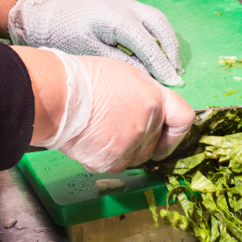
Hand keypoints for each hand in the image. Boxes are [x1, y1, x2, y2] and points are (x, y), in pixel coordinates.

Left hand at [8, 0, 183, 86]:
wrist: (45, 17)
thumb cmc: (63, 38)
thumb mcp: (92, 55)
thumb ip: (122, 63)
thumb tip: (148, 75)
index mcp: (116, 18)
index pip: (148, 44)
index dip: (162, 65)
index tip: (173, 82)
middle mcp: (124, 6)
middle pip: (159, 25)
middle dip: (171, 50)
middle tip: (176, 73)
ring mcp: (124, 3)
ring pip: (156, 20)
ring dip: (166, 42)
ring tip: (170, 64)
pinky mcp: (121, 6)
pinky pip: (147, 19)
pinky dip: (156, 36)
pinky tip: (156, 53)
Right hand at [13, 46, 194, 172]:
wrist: (57, 95)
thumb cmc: (85, 80)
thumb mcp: (127, 76)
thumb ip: (147, 97)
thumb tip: (154, 114)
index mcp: (154, 99)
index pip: (183, 119)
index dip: (176, 129)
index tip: (167, 132)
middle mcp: (147, 125)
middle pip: (156, 144)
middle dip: (143, 138)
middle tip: (117, 123)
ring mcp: (130, 146)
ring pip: (137, 157)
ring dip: (124, 149)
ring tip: (100, 129)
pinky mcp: (112, 162)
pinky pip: (116, 165)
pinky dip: (106, 156)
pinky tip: (92, 139)